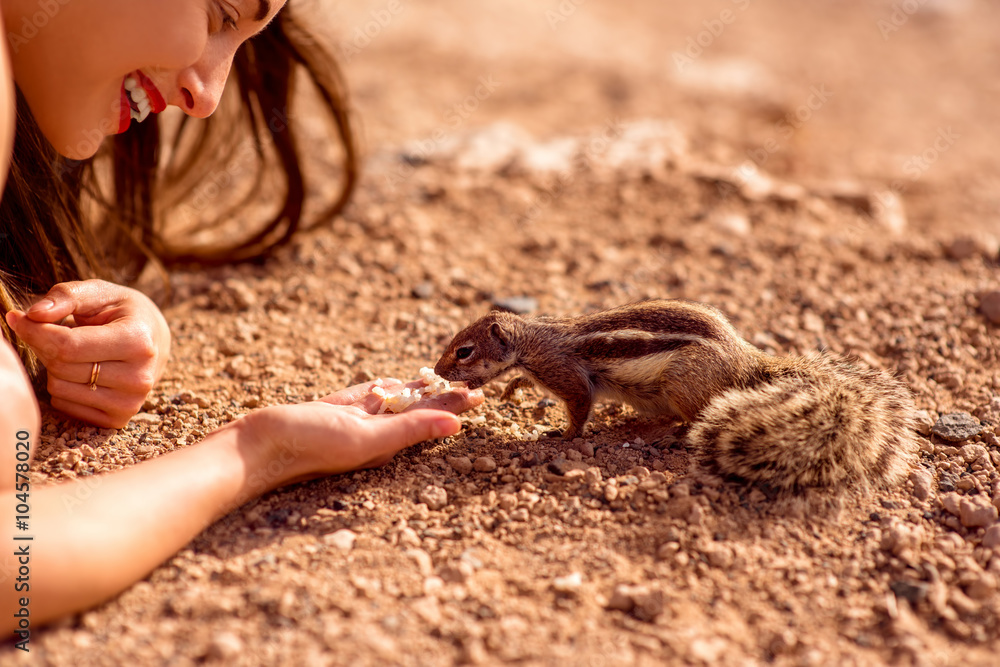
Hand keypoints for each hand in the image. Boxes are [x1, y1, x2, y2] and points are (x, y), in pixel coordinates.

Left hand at [5, 280, 170, 427]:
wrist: (154, 340)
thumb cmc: (121, 312)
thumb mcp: (98, 292)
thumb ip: (65, 297)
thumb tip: (33, 315)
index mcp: (138, 342)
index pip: (68, 345)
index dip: (35, 330)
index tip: (18, 317)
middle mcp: (139, 377)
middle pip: (61, 366)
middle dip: (47, 346)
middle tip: (55, 330)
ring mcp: (130, 403)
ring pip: (59, 388)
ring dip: (56, 367)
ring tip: (77, 351)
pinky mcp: (118, 419)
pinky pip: (64, 405)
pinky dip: (64, 387)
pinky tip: (83, 371)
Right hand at [246, 379, 484, 483]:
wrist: (259, 445)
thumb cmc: (311, 447)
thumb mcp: (367, 439)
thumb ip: (410, 430)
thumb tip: (456, 426)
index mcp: (386, 443)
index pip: (429, 421)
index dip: (454, 407)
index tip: (480, 395)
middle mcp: (374, 432)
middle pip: (417, 409)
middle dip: (444, 397)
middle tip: (473, 382)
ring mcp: (353, 420)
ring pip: (394, 400)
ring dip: (419, 390)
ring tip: (443, 380)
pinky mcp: (334, 410)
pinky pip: (367, 396)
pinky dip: (385, 388)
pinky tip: (396, 384)